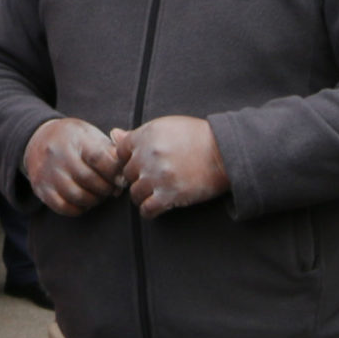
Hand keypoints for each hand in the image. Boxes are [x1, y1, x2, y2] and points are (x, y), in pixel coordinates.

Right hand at [23, 116, 125, 215]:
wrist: (39, 138)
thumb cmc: (75, 140)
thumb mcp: (92, 136)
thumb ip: (112, 153)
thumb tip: (123, 180)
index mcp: (76, 139)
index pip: (99, 158)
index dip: (114, 172)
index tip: (122, 179)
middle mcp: (59, 155)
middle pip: (89, 179)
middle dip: (106, 188)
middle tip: (111, 189)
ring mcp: (48, 173)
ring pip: (77, 196)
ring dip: (94, 200)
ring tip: (99, 195)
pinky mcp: (41, 188)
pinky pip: (63, 207)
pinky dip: (78, 209)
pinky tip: (84, 202)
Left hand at [110, 116, 228, 217]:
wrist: (224, 151)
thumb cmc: (197, 137)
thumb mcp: (165, 126)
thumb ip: (137, 134)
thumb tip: (113, 134)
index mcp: (146, 135)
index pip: (120, 152)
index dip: (129, 160)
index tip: (140, 164)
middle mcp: (148, 155)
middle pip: (127, 174)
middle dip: (137, 177)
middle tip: (151, 180)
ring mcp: (157, 176)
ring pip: (134, 193)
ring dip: (143, 195)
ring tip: (155, 193)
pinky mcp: (169, 195)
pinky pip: (147, 210)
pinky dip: (149, 211)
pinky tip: (157, 207)